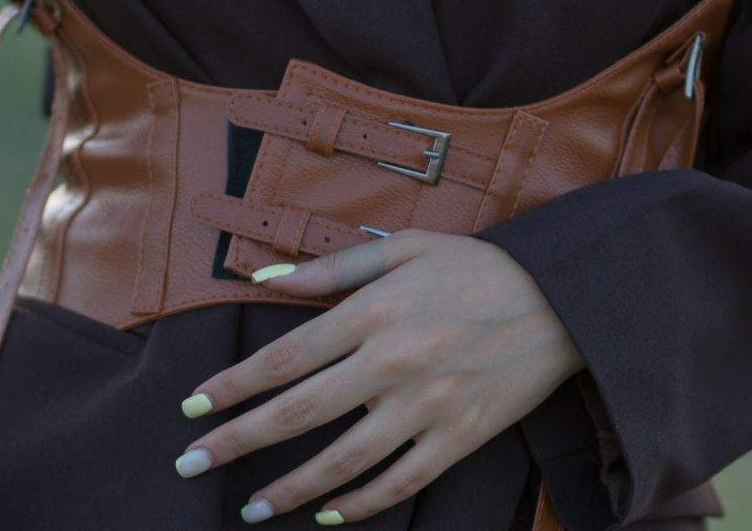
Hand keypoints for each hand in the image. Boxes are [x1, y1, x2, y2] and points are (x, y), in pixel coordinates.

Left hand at [171, 228, 583, 523]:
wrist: (562, 298)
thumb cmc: (474, 266)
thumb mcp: (402, 248)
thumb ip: (330, 266)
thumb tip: (265, 279)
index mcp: (371, 312)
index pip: (283, 358)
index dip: (231, 386)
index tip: (191, 406)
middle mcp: (390, 363)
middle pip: (296, 413)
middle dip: (236, 442)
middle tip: (190, 464)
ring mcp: (425, 406)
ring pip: (341, 460)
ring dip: (288, 488)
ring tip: (251, 508)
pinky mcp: (459, 437)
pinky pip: (400, 481)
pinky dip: (360, 504)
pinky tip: (326, 514)